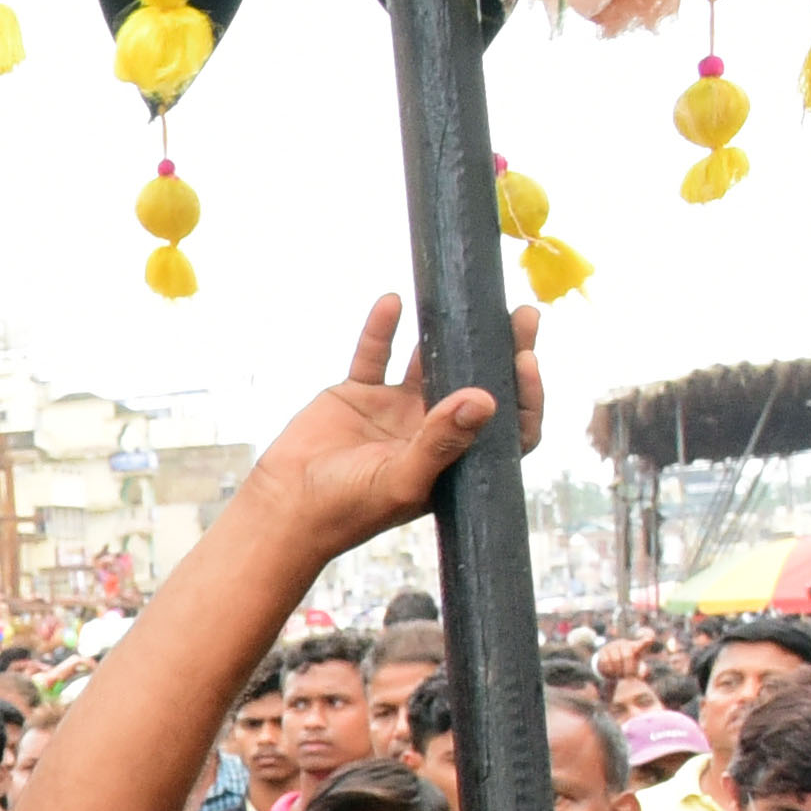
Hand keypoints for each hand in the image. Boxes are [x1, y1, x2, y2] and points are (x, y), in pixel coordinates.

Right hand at [243, 293, 540, 559]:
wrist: (285, 506)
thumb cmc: (347, 509)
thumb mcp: (401, 480)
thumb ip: (441, 441)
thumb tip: (484, 400)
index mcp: (453, 459)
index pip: (504, 425)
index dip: (523, 395)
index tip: (525, 361)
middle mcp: (431, 430)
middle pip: (477, 383)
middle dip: (501, 351)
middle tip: (525, 316)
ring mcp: (396, 410)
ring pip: (431, 361)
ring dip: (449, 332)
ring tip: (469, 301)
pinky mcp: (359, 395)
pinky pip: (376, 354)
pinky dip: (383, 329)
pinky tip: (393, 303)